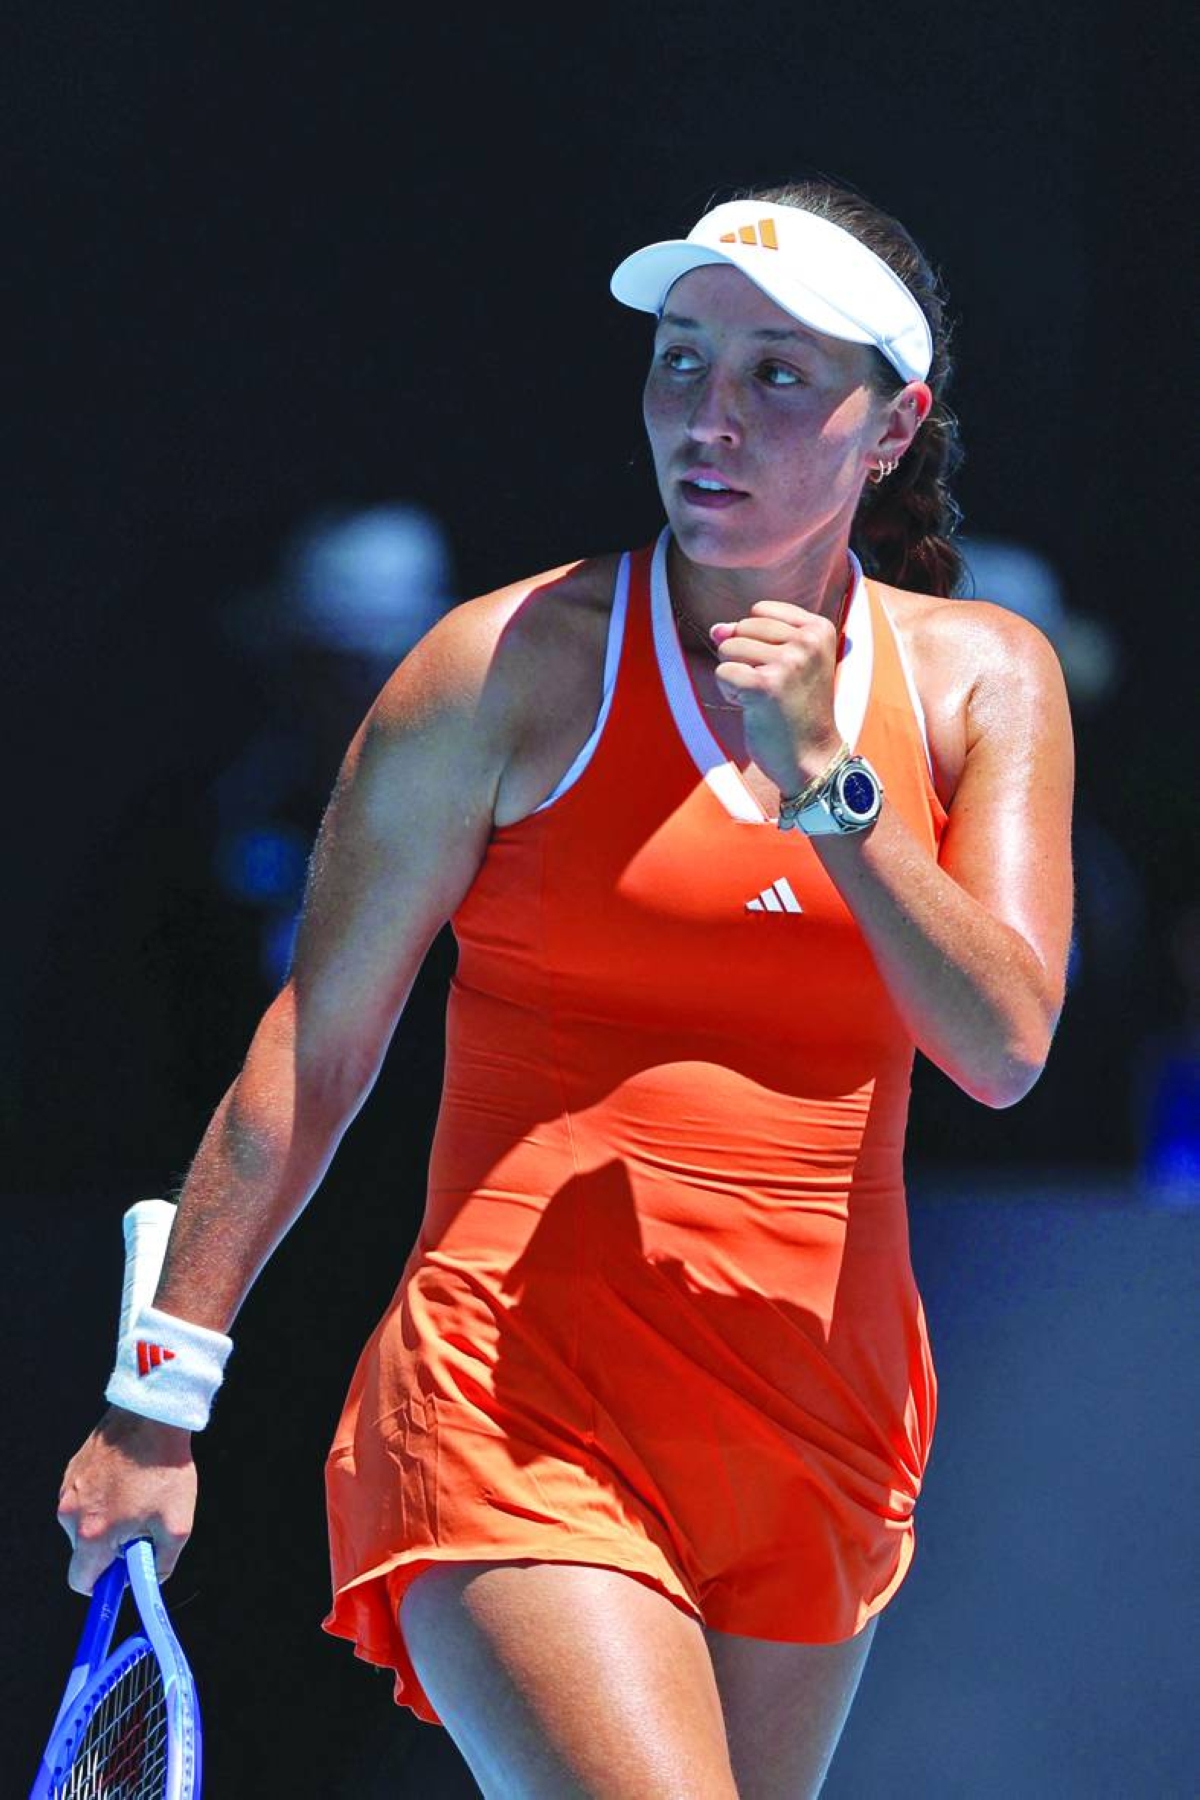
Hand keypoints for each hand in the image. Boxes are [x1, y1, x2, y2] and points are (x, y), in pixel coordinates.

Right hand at [57, 1405, 196, 1593]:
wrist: (152, 1415)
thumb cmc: (164, 1468)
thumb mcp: (177, 1525)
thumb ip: (161, 1564)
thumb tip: (150, 1578)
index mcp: (91, 1534)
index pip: (81, 1582)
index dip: (104, 1584)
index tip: (124, 1573)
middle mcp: (70, 1514)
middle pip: (85, 1552)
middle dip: (111, 1548)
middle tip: (141, 1527)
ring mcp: (68, 1489)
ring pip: (85, 1523)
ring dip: (108, 1520)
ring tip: (139, 1495)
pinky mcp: (73, 1469)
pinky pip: (85, 1498)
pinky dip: (104, 1497)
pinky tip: (129, 1478)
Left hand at [710, 601, 843, 794]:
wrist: (812, 757)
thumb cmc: (797, 710)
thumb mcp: (787, 663)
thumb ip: (753, 637)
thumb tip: (716, 628)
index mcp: (819, 628)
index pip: (760, 610)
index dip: (756, 639)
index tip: (780, 668)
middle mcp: (807, 641)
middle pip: (742, 627)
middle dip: (743, 658)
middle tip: (770, 688)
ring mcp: (788, 662)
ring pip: (728, 648)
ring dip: (735, 677)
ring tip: (762, 698)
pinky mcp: (765, 685)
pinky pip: (723, 672)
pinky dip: (729, 693)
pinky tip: (752, 707)